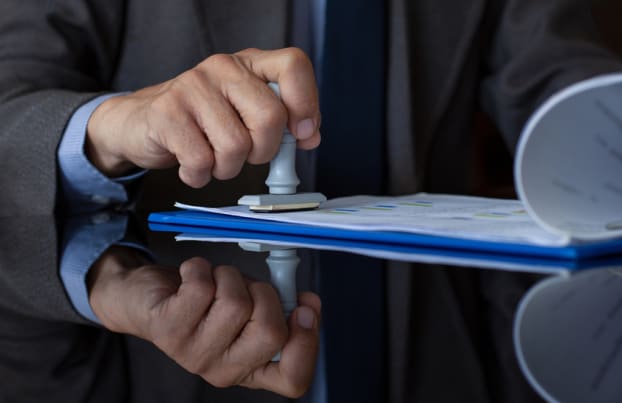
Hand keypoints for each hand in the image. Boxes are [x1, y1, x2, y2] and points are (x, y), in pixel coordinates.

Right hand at [85, 47, 320, 186]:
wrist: (140, 123)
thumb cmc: (202, 122)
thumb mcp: (244, 113)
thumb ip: (280, 122)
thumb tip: (309, 137)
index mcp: (249, 64)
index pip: (293, 65)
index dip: (305, 103)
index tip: (301, 134)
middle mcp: (223, 67)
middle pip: (270, 117)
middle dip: (263, 151)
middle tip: (245, 154)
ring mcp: (192, 86)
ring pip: (236, 146)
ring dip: (228, 167)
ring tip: (212, 158)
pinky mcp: (167, 112)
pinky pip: (202, 161)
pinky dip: (200, 175)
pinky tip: (191, 165)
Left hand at [88, 247, 320, 397]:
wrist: (148, 297)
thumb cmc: (206, 302)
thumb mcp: (251, 308)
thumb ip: (281, 309)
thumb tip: (307, 304)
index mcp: (251, 369)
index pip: (293, 379)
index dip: (307, 342)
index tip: (305, 307)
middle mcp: (224, 371)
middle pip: (270, 332)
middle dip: (265, 292)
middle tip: (247, 287)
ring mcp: (194, 355)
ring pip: (235, 303)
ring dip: (229, 276)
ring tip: (215, 281)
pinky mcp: (168, 331)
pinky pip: (201, 286)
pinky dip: (200, 267)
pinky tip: (192, 275)